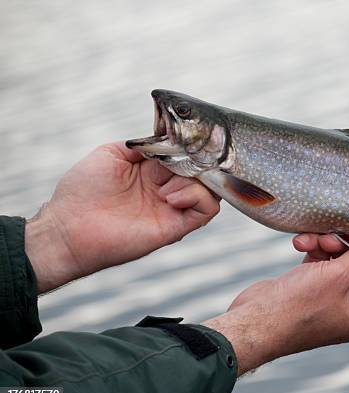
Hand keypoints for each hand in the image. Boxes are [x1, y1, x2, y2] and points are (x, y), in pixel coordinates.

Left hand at [26, 142, 219, 292]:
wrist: (69, 228)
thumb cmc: (82, 192)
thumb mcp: (111, 153)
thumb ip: (141, 144)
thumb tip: (167, 139)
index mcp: (153, 172)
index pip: (186, 155)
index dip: (188, 146)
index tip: (182, 142)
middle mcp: (167, 189)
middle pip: (203, 170)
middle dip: (195, 162)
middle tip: (176, 165)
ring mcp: (173, 208)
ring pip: (210, 188)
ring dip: (194, 180)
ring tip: (164, 188)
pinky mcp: (175, 227)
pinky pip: (207, 210)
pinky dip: (198, 197)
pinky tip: (169, 197)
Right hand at [203, 233, 348, 375]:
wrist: (254, 322)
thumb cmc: (297, 306)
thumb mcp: (339, 276)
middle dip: (345, 245)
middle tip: (334, 234)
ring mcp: (328, 300)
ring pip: (337, 261)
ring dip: (325, 245)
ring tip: (311, 241)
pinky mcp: (308, 290)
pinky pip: (319, 264)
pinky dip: (312, 252)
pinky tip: (299, 244)